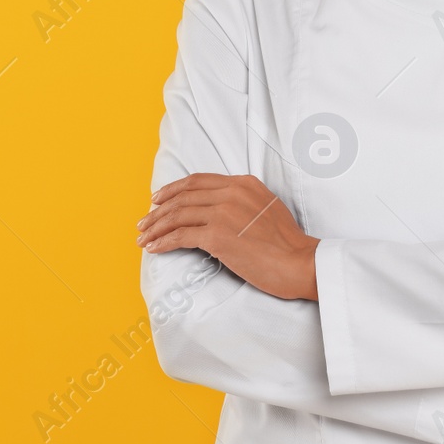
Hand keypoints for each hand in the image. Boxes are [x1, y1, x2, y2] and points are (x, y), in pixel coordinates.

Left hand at [136, 173, 319, 299]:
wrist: (300, 263)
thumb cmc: (286, 243)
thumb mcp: (266, 207)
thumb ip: (242, 201)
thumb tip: (217, 209)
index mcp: (243, 183)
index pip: (198, 181)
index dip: (173, 189)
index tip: (158, 199)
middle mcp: (231, 193)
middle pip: (183, 197)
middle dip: (158, 210)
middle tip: (144, 222)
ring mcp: (223, 213)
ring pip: (178, 215)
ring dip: (156, 227)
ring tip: (144, 238)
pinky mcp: (218, 236)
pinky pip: (181, 236)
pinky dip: (164, 242)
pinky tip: (154, 248)